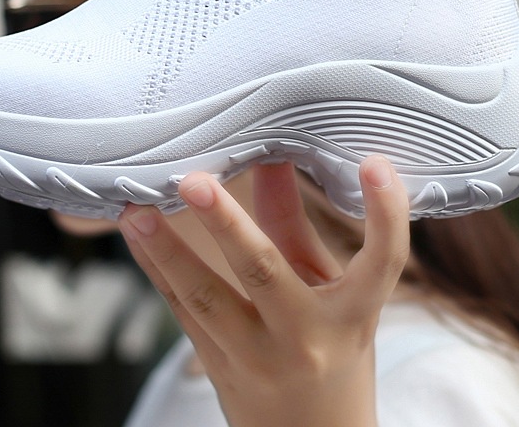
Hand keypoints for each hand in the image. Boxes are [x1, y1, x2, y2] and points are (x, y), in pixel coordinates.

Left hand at [117, 155, 409, 426]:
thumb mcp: (333, 290)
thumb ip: (297, 223)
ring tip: (136, 208)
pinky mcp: (215, 362)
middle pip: (264, 273)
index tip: (376, 164)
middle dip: (225, 224)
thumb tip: (273, 156)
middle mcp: (304, 338)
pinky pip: (179, 309)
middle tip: (195, 181)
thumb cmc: (333, 351)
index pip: (381, 263)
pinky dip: (154, 266)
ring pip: (204, 298)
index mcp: (351, 317)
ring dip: (165, 249)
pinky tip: (133, 231)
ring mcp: (254, 356)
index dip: (385, 215)